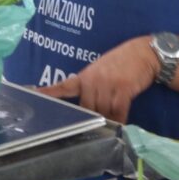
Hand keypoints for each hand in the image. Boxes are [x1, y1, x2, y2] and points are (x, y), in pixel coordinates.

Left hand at [38, 37, 158, 122]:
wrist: (144, 52)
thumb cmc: (122, 62)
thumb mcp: (101, 69)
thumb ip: (91, 85)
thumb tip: (87, 106)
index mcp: (85, 76)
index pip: (64, 86)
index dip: (50, 92)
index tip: (34, 95)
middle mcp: (94, 80)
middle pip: (87, 108)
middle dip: (92, 118)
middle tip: (96, 127)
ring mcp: (108, 84)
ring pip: (103, 111)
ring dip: (108, 120)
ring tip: (112, 126)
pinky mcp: (123, 88)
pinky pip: (118, 110)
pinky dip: (120, 119)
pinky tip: (122, 124)